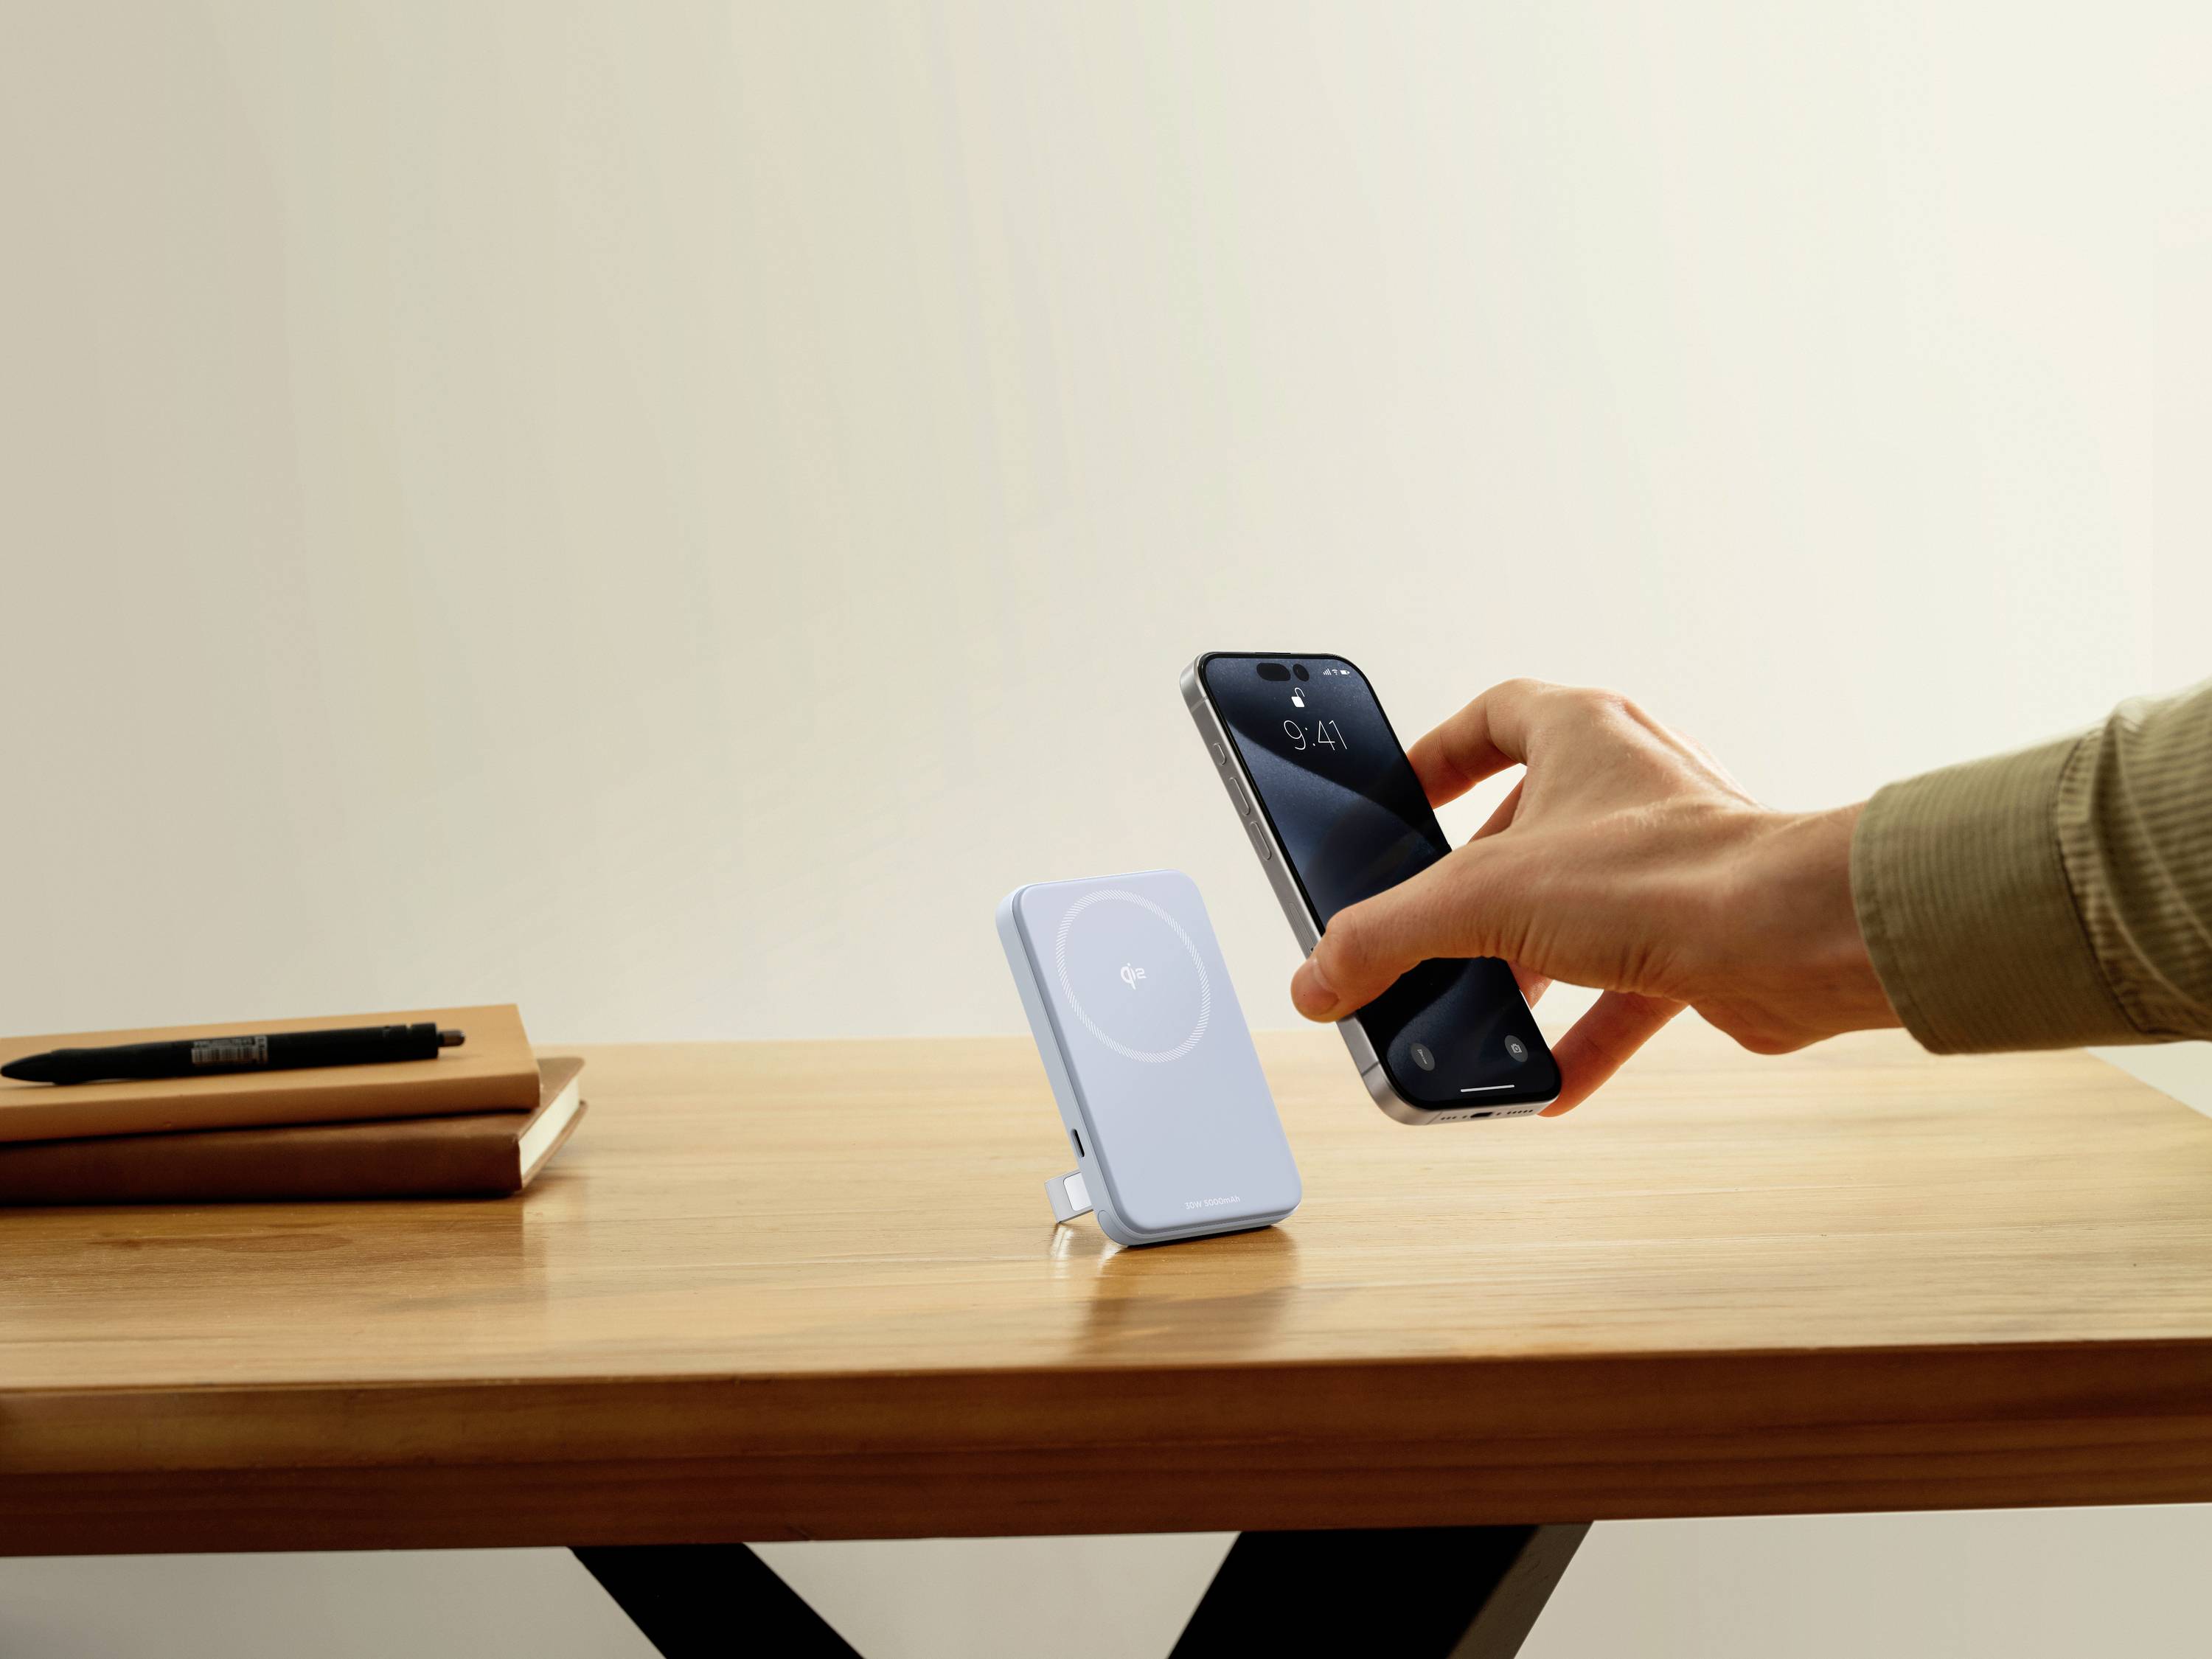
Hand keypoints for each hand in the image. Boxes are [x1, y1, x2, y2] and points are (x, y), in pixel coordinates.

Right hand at [1288, 680, 1899, 1112]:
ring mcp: (1671, 863)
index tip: (1402, 796)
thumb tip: (1319, 980)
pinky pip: (1626, 987)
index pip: (1495, 717)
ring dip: (1522, 966)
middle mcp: (1631, 787)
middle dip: (1470, 889)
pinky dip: (1581, 1035)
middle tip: (1423, 928)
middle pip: (1527, 827)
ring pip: (1575, 911)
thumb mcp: (1480, 899)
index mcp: (1582, 732)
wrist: (1789, 938)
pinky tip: (1541, 1081)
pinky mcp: (1702, 938)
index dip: (1440, 754)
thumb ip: (1384, 937)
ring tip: (1473, 1011)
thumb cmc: (1661, 873)